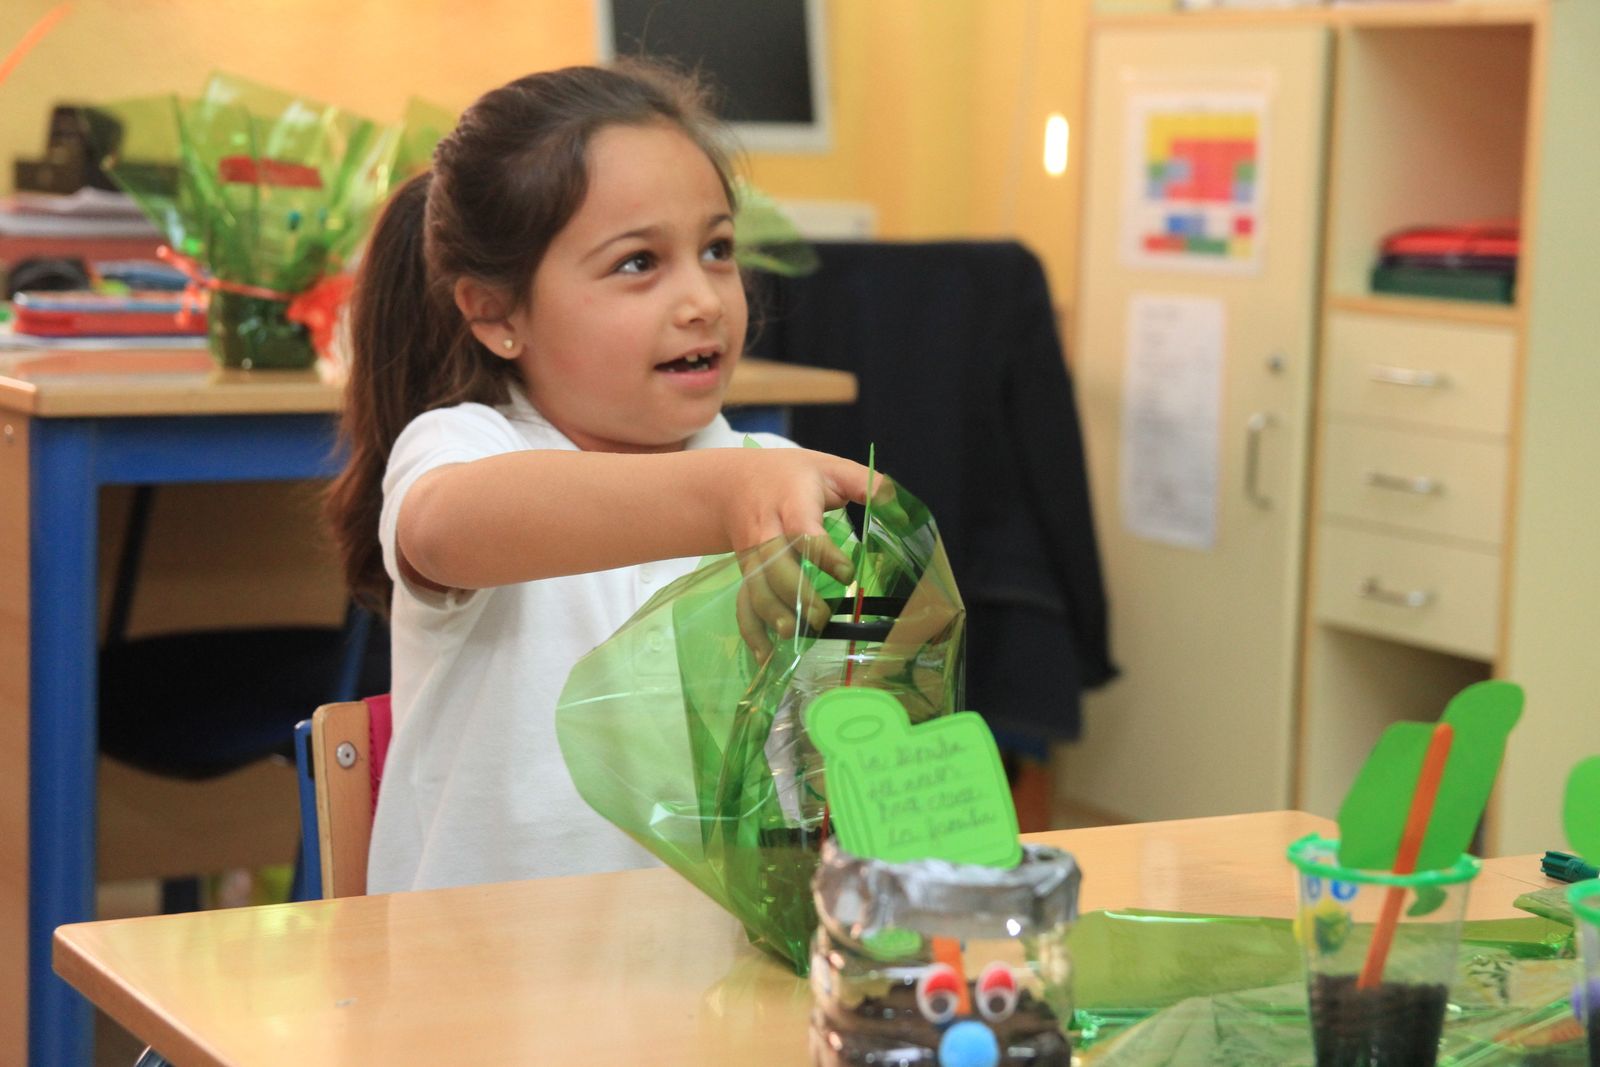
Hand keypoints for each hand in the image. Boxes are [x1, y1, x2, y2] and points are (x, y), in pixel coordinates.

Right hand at [722, 450, 895, 656]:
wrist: (733, 483)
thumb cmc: (790, 476)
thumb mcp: (828, 467)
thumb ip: (865, 484)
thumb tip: (900, 510)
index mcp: (791, 502)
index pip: (803, 530)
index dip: (823, 554)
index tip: (847, 574)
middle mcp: (765, 530)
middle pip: (773, 565)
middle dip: (795, 593)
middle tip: (821, 617)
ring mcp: (751, 554)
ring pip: (755, 587)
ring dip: (771, 613)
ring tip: (794, 635)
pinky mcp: (745, 572)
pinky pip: (743, 602)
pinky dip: (751, 629)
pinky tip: (766, 653)